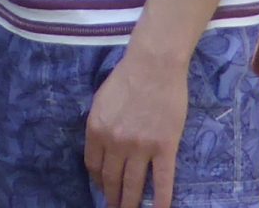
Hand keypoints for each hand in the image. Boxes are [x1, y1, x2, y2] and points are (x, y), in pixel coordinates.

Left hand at [85, 46, 187, 207]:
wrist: (154, 66)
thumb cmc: (126, 78)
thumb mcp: (101, 100)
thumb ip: (99, 125)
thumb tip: (100, 147)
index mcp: (96, 129)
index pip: (93, 165)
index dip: (97, 180)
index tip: (102, 188)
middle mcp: (115, 142)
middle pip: (111, 179)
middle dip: (112, 198)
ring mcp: (140, 147)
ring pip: (134, 185)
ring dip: (130, 204)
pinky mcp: (165, 147)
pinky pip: (163, 181)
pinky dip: (161, 200)